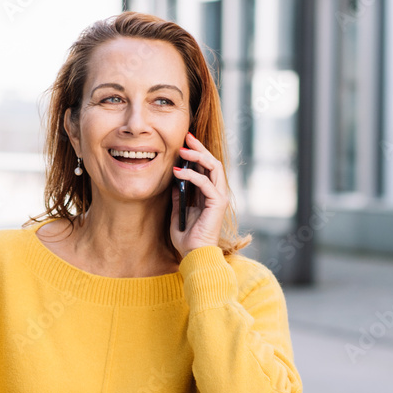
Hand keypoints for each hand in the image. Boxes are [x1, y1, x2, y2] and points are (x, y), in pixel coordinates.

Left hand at [169, 132, 228, 258]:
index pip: (205, 168)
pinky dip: (192, 175)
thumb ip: (178, 197)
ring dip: (198, 156)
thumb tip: (174, 181)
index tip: (183, 143)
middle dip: (199, 148)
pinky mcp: (217, 203)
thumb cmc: (187, 239)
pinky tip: (178, 172)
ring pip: (214, 167)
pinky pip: (205, 183)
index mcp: (208, 195)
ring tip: (183, 150)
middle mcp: (216, 193)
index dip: (196, 154)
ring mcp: (219, 197)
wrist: (194, 255)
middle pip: (212, 162)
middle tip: (186, 137)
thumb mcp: (177, 213)